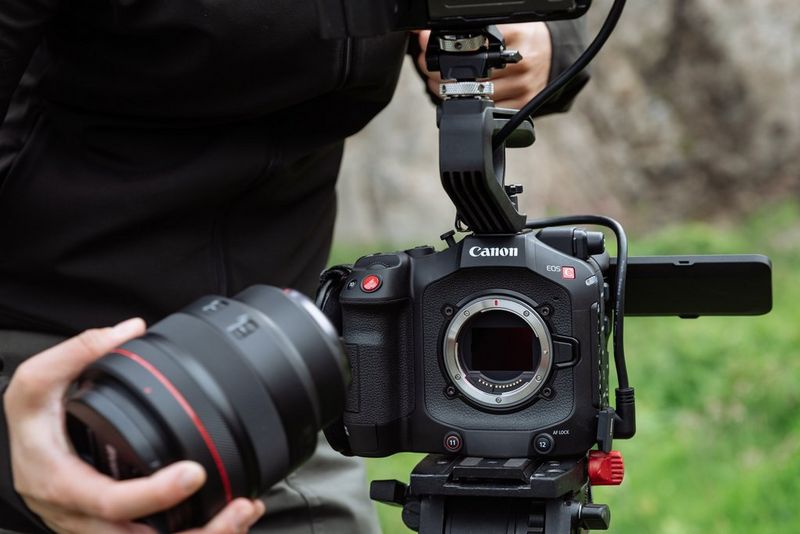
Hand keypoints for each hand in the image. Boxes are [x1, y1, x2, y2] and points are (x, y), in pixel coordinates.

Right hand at [4, 319, 265, 533]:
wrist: (24, 456)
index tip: (194, 472)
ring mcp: (101, 531)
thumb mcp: (35, 384)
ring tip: (243, 514)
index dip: (153, 494)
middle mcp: (83, 519)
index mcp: (63, 486)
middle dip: (197, 533)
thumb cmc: (31, 426)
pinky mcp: (120, 531)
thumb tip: (127, 331)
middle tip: (238, 508)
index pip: (110, 502)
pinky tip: (231, 518)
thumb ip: (77, 352)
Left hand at [415, 22, 552, 109]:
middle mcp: (522, 61)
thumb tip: (423, 32)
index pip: (474, 44)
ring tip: (438, 81)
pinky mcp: (522, 103)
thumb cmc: (521, 38)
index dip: (446, 48)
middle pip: (472, 73)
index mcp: (516, 35)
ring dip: (449, 90)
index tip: (428, 46)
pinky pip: (488, 108)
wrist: (551, 55)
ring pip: (476, 94)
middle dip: (441, 71)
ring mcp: (523, 85)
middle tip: (427, 65)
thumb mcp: (501, 26)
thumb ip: (471, 28)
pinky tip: (459, 95)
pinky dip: (468, 104)